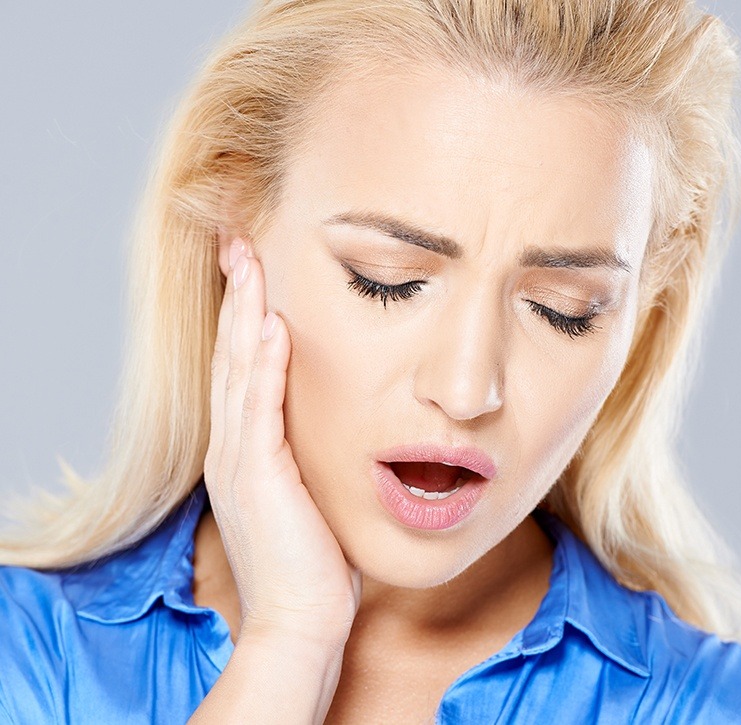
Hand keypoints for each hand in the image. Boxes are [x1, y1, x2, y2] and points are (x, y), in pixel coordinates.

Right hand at [204, 238, 361, 645]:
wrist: (301, 619)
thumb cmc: (314, 557)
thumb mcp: (308, 490)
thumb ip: (307, 449)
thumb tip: (337, 417)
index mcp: (245, 446)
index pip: (241, 365)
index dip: (244, 314)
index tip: (254, 270)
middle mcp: (232, 445)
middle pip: (231, 353)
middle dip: (236, 294)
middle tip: (239, 241)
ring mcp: (238, 459)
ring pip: (237, 369)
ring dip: (244, 310)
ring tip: (250, 258)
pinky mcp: (257, 476)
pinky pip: (258, 409)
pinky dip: (263, 365)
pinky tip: (270, 325)